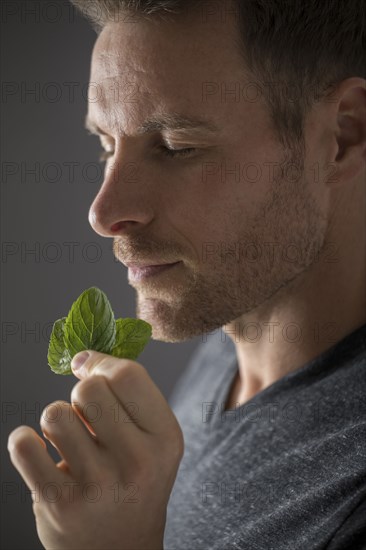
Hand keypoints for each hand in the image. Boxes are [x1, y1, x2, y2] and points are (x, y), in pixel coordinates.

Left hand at [7, 351, 183, 549]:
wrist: (120, 549)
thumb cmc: (135, 479)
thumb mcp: (152, 438)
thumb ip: (129, 393)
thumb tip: (81, 355)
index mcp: (165, 437)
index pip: (127, 374)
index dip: (100, 363)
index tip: (87, 367)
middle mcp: (138, 461)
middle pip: (88, 389)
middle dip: (80, 396)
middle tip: (87, 419)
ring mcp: (99, 485)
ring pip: (54, 414)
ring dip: (55, 421)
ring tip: (69, 442)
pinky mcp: (61, 503)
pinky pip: (24, 445)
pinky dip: (25, 442)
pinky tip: (41, 454)